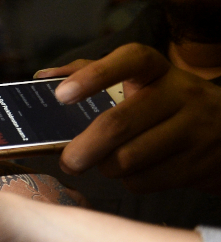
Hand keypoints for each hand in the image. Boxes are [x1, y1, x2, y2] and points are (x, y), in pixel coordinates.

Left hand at [37, 43, 220, 193]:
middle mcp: (181, 94)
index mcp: (158, 69)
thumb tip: (43, 77)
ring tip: (105, 163)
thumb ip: (90, 73)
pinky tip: (134, 172)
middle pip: (119, 123)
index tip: (61, 95)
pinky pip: (145, 180)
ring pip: (128, 158)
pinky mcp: (199, 164)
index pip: (130, 60)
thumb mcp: (139, 82)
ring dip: (106, 167)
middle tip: (69, 161)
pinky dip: (129, 182)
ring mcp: (195, 129)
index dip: (94, 76)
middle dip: (83, 148)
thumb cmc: (166, 106)